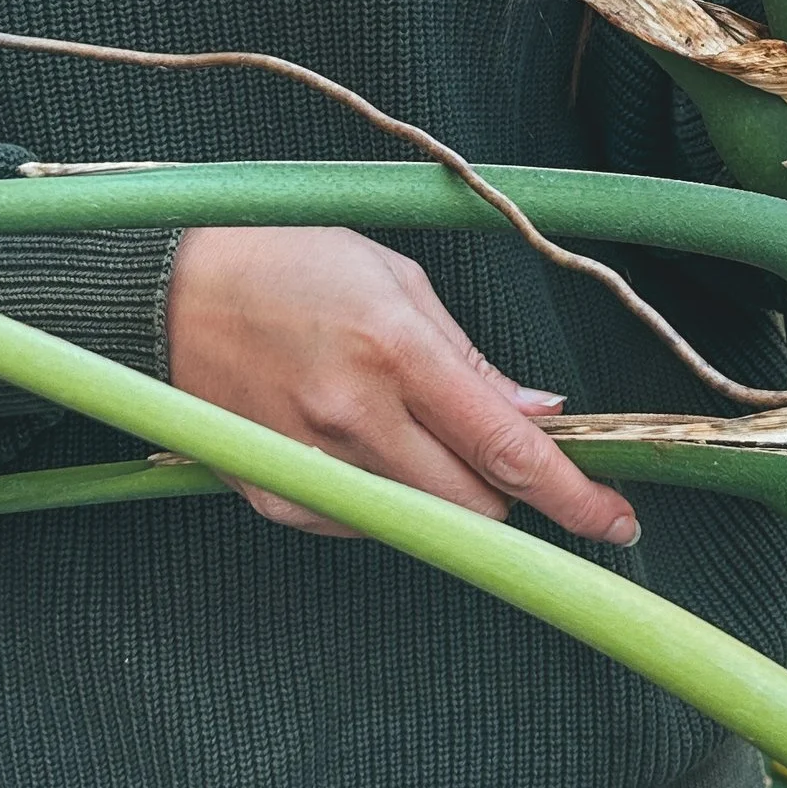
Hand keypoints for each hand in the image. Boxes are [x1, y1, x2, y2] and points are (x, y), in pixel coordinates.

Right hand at [165, 225, 637, 548]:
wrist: (169, 295)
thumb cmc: (289, 267)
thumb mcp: (396, 280)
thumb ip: (470, 361)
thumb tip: (539, 416)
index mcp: (397, 350)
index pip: (508, 448)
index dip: (574, 495)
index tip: (617, 521)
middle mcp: (356, 416)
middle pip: (475, 505)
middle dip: (506, 491)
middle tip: (496, 450)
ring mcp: (312, 464)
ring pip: (423, 521)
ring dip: (444, 491)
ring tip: (408, 425)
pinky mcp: (276, 497)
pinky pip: (365, 521)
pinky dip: (386, 496)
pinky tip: (360, 441)